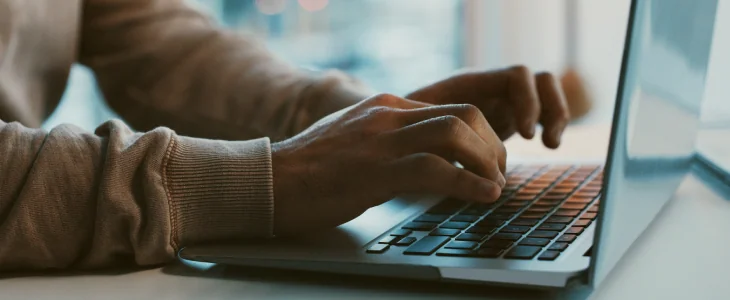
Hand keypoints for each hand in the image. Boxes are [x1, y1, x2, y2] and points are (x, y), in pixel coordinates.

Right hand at [271, 94, 505, 235]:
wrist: (269, 180)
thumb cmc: (310, 169)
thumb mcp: (356, 140)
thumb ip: (389, 138)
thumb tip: (423, 154)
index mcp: (386, 106)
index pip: (451, 108)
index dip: (481, 134)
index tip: (489, 160)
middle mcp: (388, 116)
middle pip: (463, 114)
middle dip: (492, 145)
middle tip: (498, 173)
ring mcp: (381, 141)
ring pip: (456, 134)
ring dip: (487, 162)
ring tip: (495, 185)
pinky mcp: (375, 171)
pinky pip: (436, 170)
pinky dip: (469, 184)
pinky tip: (483, 196)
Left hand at [406, 66, 569, 148]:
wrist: (398, 129)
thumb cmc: (402, 128)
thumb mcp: (416, 128)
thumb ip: (434, 131)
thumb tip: (446, 146)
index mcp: (471, 84)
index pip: (516, 76)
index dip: (527, 102)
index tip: (526, 135)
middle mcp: (490, 87)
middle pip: (538, 80)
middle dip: (548, 108)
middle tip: (540, 141)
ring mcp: (501, 100)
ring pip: (545, 92)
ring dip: (556, 114)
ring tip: (550, 144)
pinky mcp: (506, 117)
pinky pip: (541, 111)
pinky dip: (550, 124)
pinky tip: (546, 145)